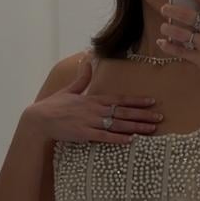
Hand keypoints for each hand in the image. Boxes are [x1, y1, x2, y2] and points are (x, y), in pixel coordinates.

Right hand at [29, 59, 163, 143]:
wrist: (40, 119)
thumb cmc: (54, 105)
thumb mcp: (70, 90)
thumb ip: (82, 78)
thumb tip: (88, 60)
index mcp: (93, 99)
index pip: (120, 99)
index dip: (137, 101)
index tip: (152, 101)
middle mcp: (95, 109)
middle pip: (124, 112)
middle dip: (143, 114)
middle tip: (159, 117)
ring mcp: (90, 122)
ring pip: (118, 124)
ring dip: (136, 127)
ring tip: (151, 129)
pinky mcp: (84, 134)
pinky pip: (105, 137)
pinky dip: (118, 138)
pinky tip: (131, 140)